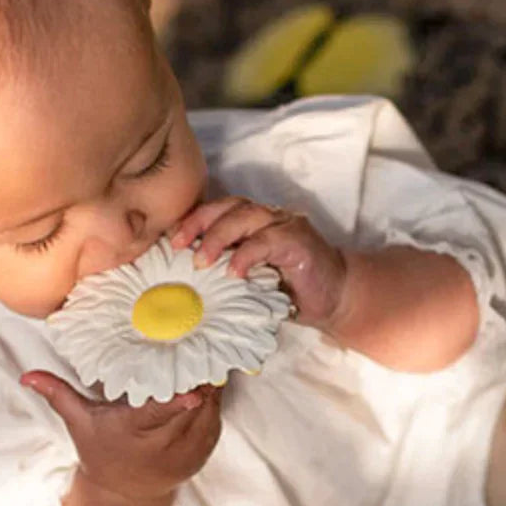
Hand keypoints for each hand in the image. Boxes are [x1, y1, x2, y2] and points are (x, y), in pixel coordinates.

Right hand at [20, 373, 222, 501]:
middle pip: (192, 410)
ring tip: (209, 360)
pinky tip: (213, 381)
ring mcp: (186, 451)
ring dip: (211, 389)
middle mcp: (162, 444)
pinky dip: (216, 403)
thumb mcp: (79, 423)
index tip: (191, 391)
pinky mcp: (202, 453)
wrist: (126, 494)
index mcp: (133, 431)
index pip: (159, 415)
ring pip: (209, 413)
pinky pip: (216, 422)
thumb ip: (58, 394)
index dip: (178, 403)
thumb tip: (27, 375)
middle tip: (202, 351)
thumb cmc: (102, 451)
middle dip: (200, 382)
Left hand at [170, 196, 347, 329]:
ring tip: (201, 261)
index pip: (217, 211)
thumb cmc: (290, 292)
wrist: (335, 299)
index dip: (192, 221)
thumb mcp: (250, 282)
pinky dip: (248, 255)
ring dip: (219, 237)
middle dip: (198, 223)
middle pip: (227, 207)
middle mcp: (268, 217)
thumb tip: (185, 286)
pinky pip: (268, 241)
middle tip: (179, 247)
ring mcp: (285, 225)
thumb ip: (225, 274)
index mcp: (252, 223)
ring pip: (245, 217)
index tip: (170, 240)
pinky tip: (234, 273)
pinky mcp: (299, 241)